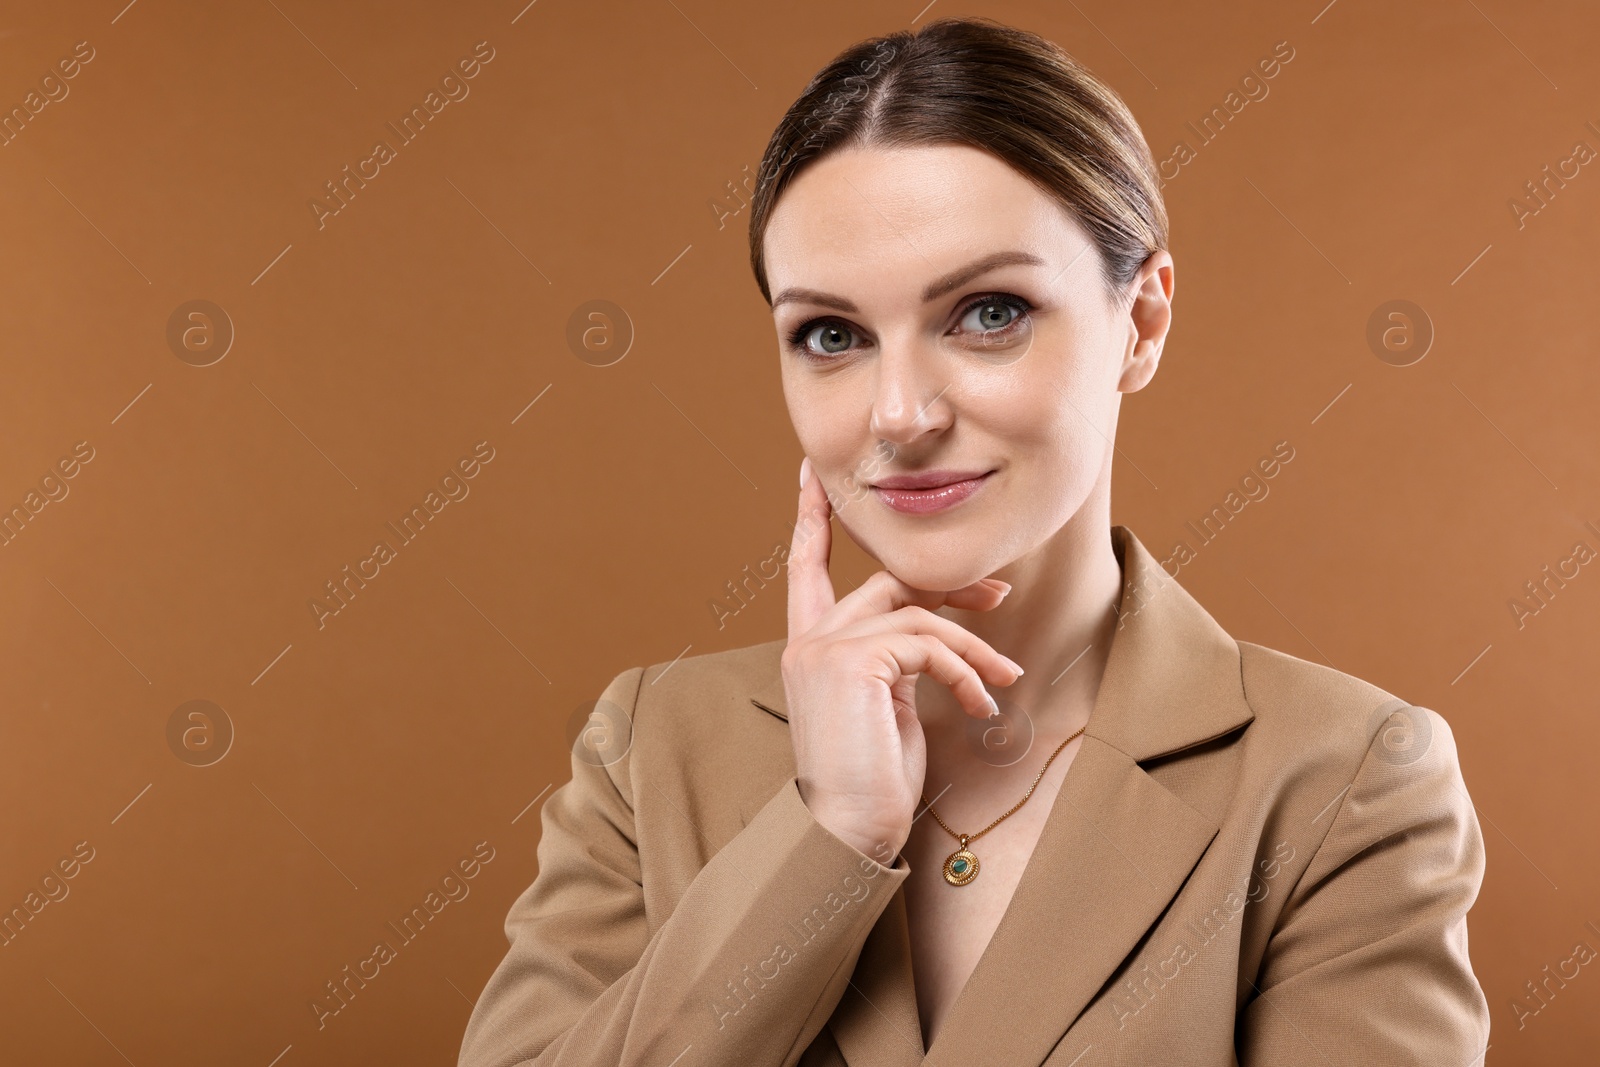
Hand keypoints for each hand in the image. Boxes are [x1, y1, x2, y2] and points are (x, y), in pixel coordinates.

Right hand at [783, 456, 1023, 863]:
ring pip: (917, 613)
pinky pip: (927, 642)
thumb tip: (934, 636)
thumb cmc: (871, 782)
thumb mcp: (887, 707)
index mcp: (808, 649)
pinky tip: (980, 705)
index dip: (812, 518)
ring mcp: (823, 648)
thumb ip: (895, 661)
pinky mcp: (850, 662)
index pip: (805, 567)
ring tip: (1002, 683)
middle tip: (999, 597)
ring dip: (972, 646)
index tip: (813, 476)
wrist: (846, 833)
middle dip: (950, 585)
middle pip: (887, 579)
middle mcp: (807, 641)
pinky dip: (965, 670)